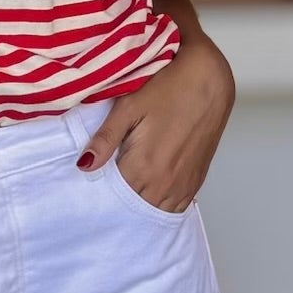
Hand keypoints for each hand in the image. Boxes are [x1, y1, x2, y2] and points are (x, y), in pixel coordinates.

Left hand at [76, 39, 235, 213]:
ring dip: (140, 204)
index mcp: (142, 166)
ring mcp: (181, 185)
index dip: (101, 193)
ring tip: (131, 190)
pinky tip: (152, 192)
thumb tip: (84, 165)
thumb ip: (105, 139)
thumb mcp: (128, 107)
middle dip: (119, 202)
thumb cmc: (168, 87)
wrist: (209, 80)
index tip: (94, 187)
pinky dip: (160, 204)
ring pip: (153, 211)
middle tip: (110, 188)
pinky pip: (174, 208)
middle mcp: (163, 182)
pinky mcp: (195, 182)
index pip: (112, 197)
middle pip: (132, 208)